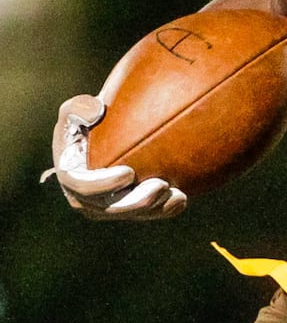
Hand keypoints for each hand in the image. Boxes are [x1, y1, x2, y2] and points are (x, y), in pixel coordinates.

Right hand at [42, 95, 186, 219]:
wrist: (109, 131)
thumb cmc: (92, 118)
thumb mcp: (79, 108)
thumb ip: (80, 107)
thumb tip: (94, 112)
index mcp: (69, 173)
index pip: (81, 186)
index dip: (103, 184)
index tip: (128, 172)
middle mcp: (83, 197)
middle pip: (108, 208)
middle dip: (135, 202)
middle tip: (161, 185)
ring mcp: (106, 206)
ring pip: (129, 214)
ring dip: (153, 208)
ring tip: (177, 195)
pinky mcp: (127, 209)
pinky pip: (145, 215)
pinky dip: (164, 210)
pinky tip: (181, 198)